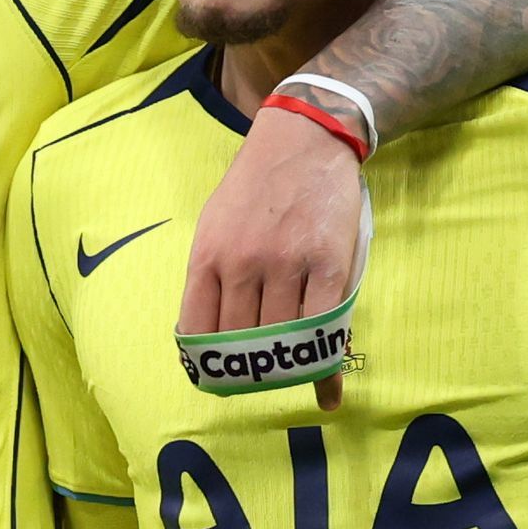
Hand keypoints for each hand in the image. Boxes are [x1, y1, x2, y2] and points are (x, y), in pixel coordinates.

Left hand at [180, 107, 366, 409]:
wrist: (304, 138)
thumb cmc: (256, 188)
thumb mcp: (216, 225)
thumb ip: (210, 277)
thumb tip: (202, 335)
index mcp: (208, 255)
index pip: (199, 331)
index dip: (209, 365)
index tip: (220, 378)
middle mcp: (243, 262)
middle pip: (240, 341)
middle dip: (250, 369)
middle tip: (263, 378)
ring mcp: (286, 264)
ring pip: (281, 339)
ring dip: (287, 367)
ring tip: (292, 375)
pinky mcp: (328, 265)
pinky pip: (323, 328)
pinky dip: (324, 367)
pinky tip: (326, 390)